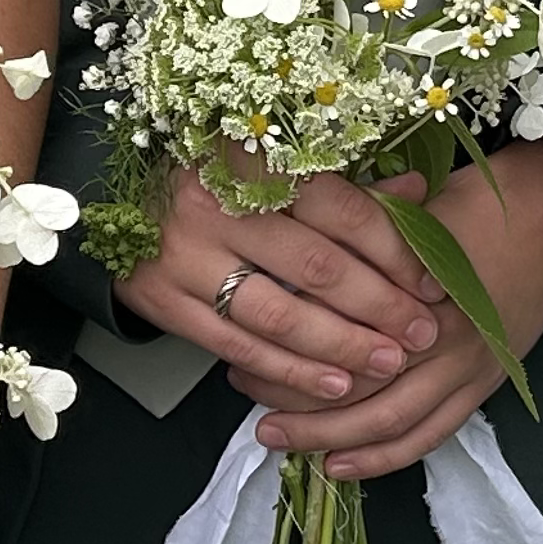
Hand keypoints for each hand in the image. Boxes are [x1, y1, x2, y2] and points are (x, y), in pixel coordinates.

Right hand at [117, 166, 446, 401]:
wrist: (109, 197)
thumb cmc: (212, 178)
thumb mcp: (275, 167)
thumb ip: (344, 183)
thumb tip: (418, 187)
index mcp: (253, 159)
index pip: (340, 210)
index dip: (394, 249)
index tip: (432, 281)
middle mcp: (215, 204)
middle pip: (316, 266)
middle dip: (378, 307)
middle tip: (422, 334)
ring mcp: (184, 256)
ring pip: (279, 313)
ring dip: (340, 346)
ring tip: (386, 364)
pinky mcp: (163, 301)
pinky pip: (238, 344)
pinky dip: (289, 369)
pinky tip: (331, 384)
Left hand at [245, 141, 542, 481]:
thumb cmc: (479, 204)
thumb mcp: (412, 209)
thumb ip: (356, 239)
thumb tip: (285, 261)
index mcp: (421, 292)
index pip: (341, 341)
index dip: (288, 355)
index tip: (242, 354)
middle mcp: (446, 340)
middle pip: (360, 390)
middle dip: (300, 406)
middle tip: (249, 406)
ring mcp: (469, 369)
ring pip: (391, 423)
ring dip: (333, 440)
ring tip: (282, 443)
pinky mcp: (484, 386)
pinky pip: (431, 435)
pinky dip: (385, 457)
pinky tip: (342, 465)